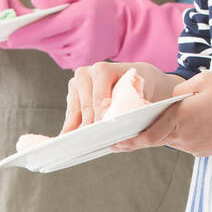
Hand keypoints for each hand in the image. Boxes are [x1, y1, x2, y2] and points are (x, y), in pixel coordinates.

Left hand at [0, 0, 123, 69]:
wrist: (123, 27)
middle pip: (44, 41)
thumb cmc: (100, 4)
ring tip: (39, 30)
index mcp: (82, 16)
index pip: (47, 27)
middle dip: (24, 38)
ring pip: (49, 48)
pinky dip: (53, 46)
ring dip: (39, 41)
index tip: (6, 37)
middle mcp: (83, 38)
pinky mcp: (80, 63)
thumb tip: (34, 3)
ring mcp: (82, 53)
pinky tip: (60, 37)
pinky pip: (57, 55)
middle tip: (6, 37)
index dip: (25, 33)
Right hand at [60, 62, 176, 133]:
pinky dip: (72, 125)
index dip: (101, 114)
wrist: (134, 77)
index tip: (102, 128)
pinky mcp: (72, 94)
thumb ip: (132, 99)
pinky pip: (71, 113)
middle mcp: (86, 73)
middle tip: (93, 140)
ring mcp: (76, 83)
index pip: (99, 96)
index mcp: (103, 69)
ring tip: (81, 143)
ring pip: (75, 109)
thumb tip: (124, 117)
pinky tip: (71, 137)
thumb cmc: (138, 84)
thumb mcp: (140, 90)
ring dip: (78, 126)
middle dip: (90, 123)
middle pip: (86, 104)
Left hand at [112, 71, 211, 155]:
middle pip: (154, 141)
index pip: (147, 133)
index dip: (129, 139)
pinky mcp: (205, 151)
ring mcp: (195, 146)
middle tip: (118, 144)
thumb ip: (183, 87)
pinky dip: (184, 135)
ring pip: (171, 140)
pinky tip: (194, 125)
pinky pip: (187, 142)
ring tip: (156, 127)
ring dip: (162, 135)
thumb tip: (171, 97)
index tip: (114, 142)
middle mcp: (184, 135)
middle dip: (135, 142)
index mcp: (181, 115)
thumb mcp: (207, 80)